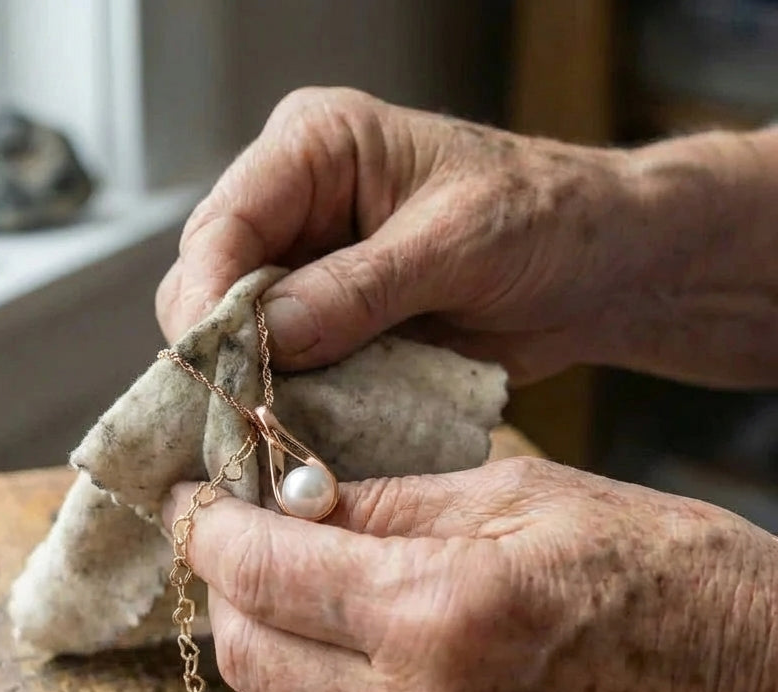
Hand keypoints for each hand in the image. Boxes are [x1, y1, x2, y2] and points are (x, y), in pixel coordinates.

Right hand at [157, 87, 777, 386]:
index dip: (207, 296)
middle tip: (237, 414)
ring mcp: (306, 272)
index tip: (211, 364)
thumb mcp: (456, 242)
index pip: (224, 222)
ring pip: (237, 336)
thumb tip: (271, 335)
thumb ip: (361, 288)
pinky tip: (295, 432)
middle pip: (211, 283)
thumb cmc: (543, 219)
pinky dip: (287, 404)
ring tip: (266, 431)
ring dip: (250, 385)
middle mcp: (295, 208)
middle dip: (220, 350)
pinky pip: (282, 371)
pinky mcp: (327, 327)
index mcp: (315, 149)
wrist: (594, 270)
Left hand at [164, 459, 777, 691]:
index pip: (263, 571)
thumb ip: (386, 504)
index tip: (193, 501)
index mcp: (443, 612)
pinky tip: (352, 670)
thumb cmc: (662, 573)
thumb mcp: (521, 497)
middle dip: (226, 591)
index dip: (209, 529)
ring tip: (295, 606)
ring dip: (266, 658)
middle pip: (248, 658)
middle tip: (239, 544)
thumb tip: (290, 498)